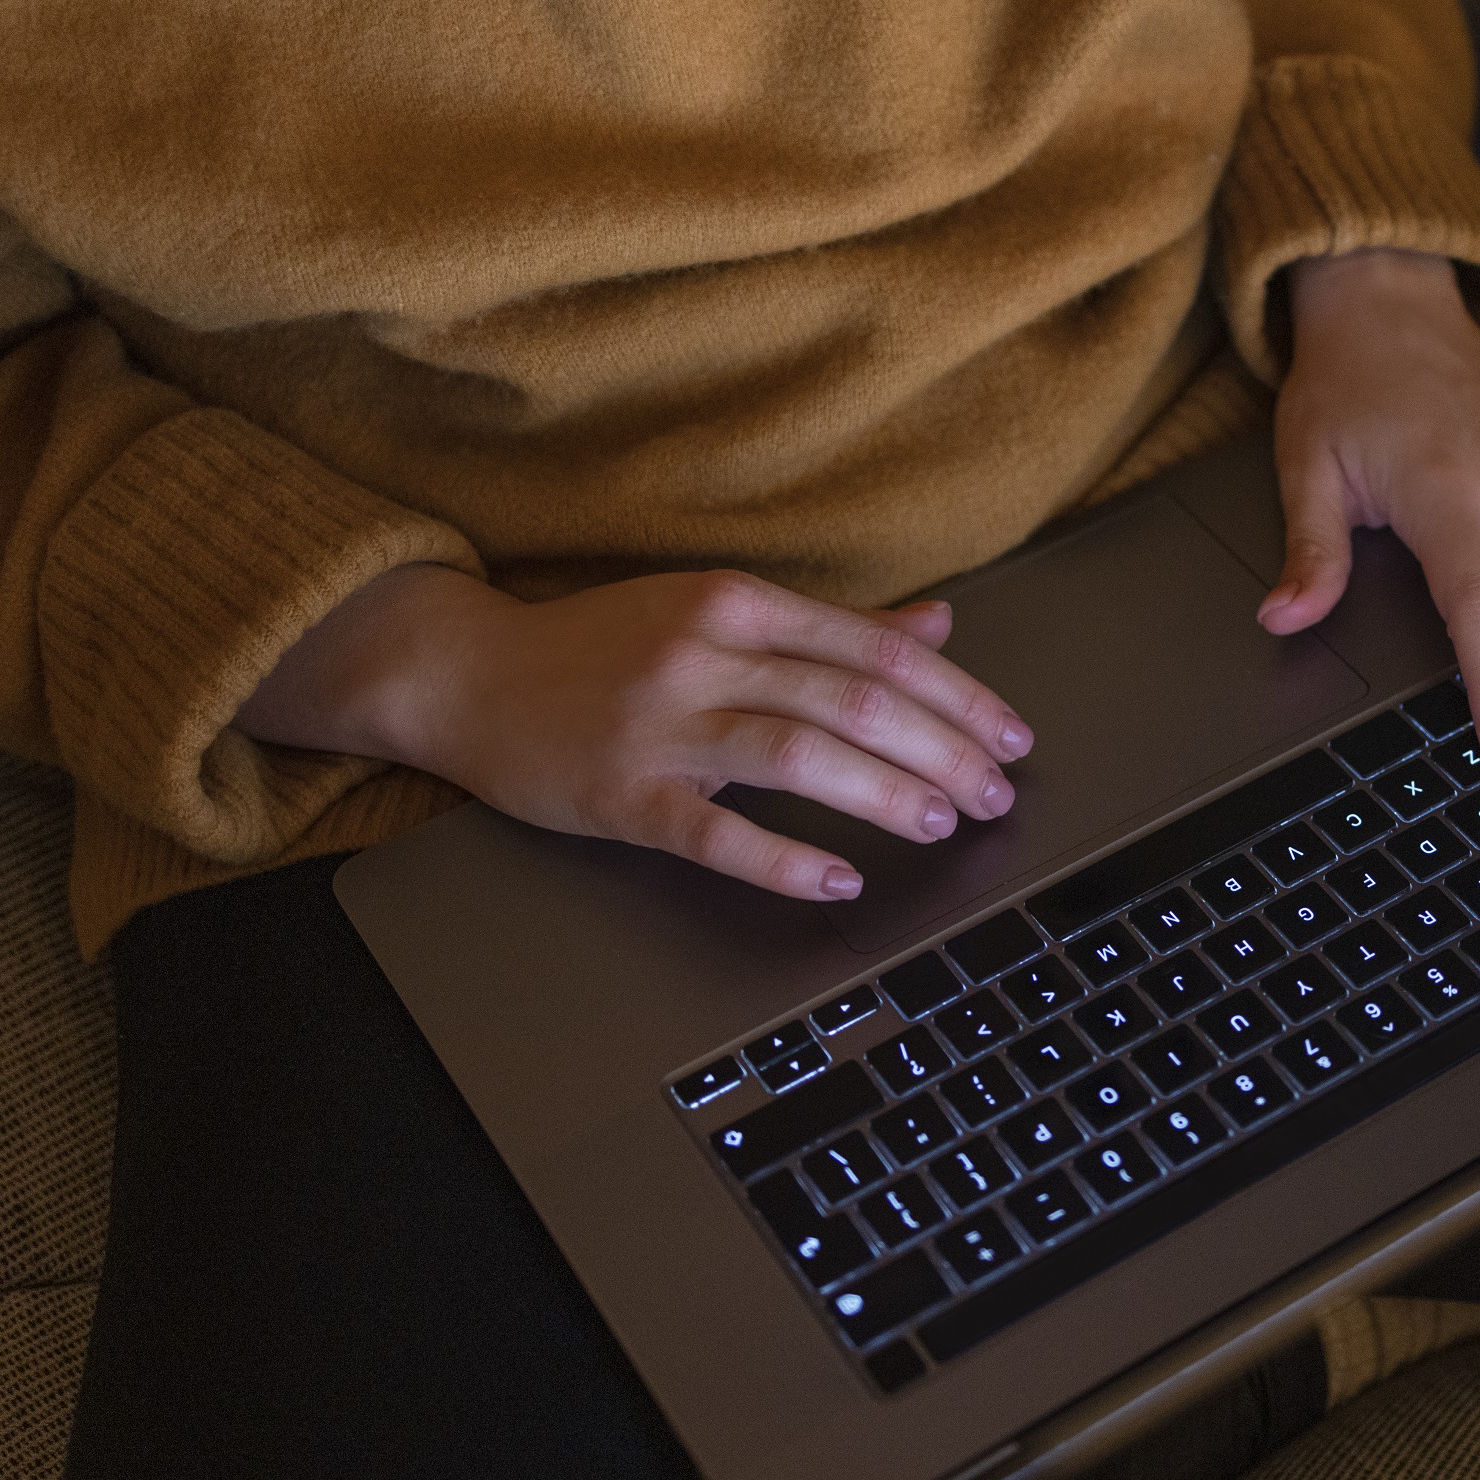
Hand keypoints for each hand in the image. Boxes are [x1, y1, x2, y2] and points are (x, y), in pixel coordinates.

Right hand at [237, 564, 1032, 900]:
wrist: (467, 673)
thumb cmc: (601, 646)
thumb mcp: (717, 612)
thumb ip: (831, 627)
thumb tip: (939, 627)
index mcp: (738, 603)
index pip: (877, 650)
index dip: (959, 696)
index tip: (1011, 736)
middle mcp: (704, 653)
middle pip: (856, 701)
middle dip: (944, 751)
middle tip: (995, 793)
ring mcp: (661, 725)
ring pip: (800, 755)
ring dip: (887, 793)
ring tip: (943, 822)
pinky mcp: (622, 793)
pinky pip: (717, 832)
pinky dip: (786, 857)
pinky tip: (839, 876)